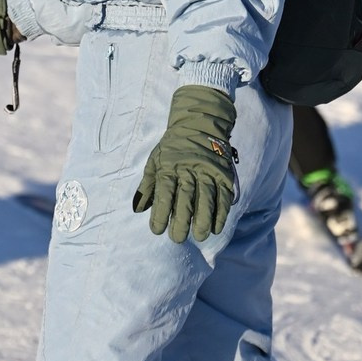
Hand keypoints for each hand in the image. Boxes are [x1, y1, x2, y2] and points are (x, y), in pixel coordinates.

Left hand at [133, 86, 237, 243]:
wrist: (200, 123)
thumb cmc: (172, 147)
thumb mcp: (155, 160)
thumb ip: (147, 185)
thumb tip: (137, 209)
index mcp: (169, 167)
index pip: (164, 194)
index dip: (160, 214)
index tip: (157, 230)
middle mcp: (189, 170)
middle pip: (186, 199)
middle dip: (182, 222)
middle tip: (178, 238)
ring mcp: (208, 171)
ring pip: (206, 199)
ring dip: (203, 220)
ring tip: (199, 236)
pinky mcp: (224, 174)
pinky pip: (224, 196)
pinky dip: (221, 213)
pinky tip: (216, 227)